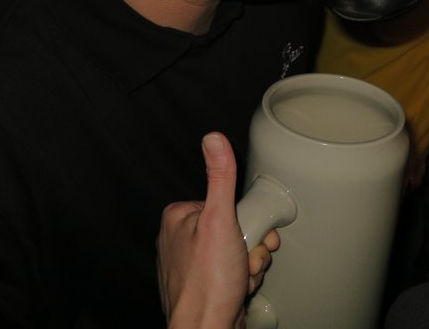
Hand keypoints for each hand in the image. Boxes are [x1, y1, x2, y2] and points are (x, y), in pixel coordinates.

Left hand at [158, 132, 278, 328]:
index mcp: (178, 217)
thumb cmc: (207, 283)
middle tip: (246, 258)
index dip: (246, 218)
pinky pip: (233, 270)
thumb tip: (214, 140)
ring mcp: (191, 263)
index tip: (248, 232)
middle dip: (250, 244)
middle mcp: (180, 239)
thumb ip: (220, 179)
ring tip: (240, 276)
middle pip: (234, 226)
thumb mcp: (220, 220)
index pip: (226, 201)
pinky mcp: (204, 283)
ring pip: (237, 249)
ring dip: (249, 263)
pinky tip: (237, 287)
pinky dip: (242, 278)